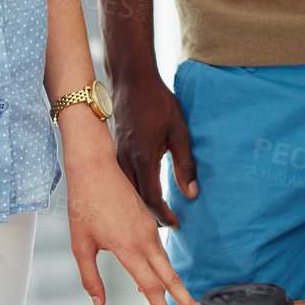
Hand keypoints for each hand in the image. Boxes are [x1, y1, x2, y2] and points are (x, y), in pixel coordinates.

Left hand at [64, 141, 197, 304]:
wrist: (95, 168)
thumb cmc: (84, 205)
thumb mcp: (80, 245)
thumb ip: (90, 278)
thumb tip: (98, 304)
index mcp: (128, 247)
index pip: (150, 285)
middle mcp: (144, 238)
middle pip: (168, 274)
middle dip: (182, 296)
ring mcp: (149, 227)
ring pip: (165, 261)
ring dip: (172, 282)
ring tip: (177, 301)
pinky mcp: (148, 219)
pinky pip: (158, 248)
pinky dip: (161, 265)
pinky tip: (154, 275)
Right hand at [112, 75, 196, 228]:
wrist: (131, 81)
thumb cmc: (158, 103)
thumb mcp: (180, 131)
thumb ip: (186, 164)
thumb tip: (192, 194)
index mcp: (143, 159)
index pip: (151, 199)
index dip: (164, 216)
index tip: (177, 224)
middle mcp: (125, 162)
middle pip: (136, 201)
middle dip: (151, 216)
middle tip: (168, 223)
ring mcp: (116, 157)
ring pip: (126, 192)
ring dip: (140, 206)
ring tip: (157, 214)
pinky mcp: (113, 152)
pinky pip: (121, 180)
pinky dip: (132, 192)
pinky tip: (142, 194)